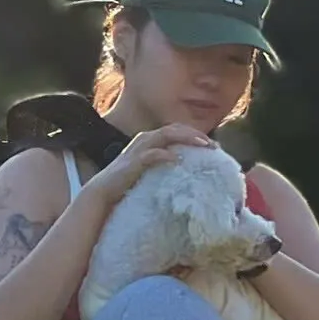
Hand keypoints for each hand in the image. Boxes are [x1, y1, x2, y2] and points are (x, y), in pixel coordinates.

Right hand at [83, 123, 211, 211]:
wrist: (104, 190)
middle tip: (214, 145)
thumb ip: (164, 163)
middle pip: (175, 128)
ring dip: (187, 139)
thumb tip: (187, 167)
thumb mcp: (151, 169)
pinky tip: (178, 160)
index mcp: (150, 139)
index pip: (177, 129)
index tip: (213, 146)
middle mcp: (145, 138)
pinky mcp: (134, 161)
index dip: (196, 134)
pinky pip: (152, 154)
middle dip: (196, 134)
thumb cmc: (128, 181)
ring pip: (166, 135)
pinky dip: (166, 155)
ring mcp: (139, 148)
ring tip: (203, 146)